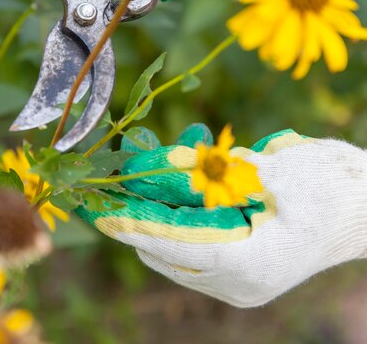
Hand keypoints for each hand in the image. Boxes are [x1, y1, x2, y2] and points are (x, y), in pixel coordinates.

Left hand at [77, 125, 366, 307]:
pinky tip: (167, 191)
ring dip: (157, 220)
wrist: (366, 202)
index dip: (140, 229)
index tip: (106, 216)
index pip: (181, 248)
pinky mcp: (242, 263)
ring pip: (181, 252)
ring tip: (132, 189)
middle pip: (173, 254)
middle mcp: (242, 280)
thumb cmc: (335, 188)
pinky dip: (179, 220)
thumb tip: (186, 166)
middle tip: (111, 195)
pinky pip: (197, 245)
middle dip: (141, 222)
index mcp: (253, 264)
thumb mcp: (284, 173)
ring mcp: (242, 276)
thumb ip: (232, 174)